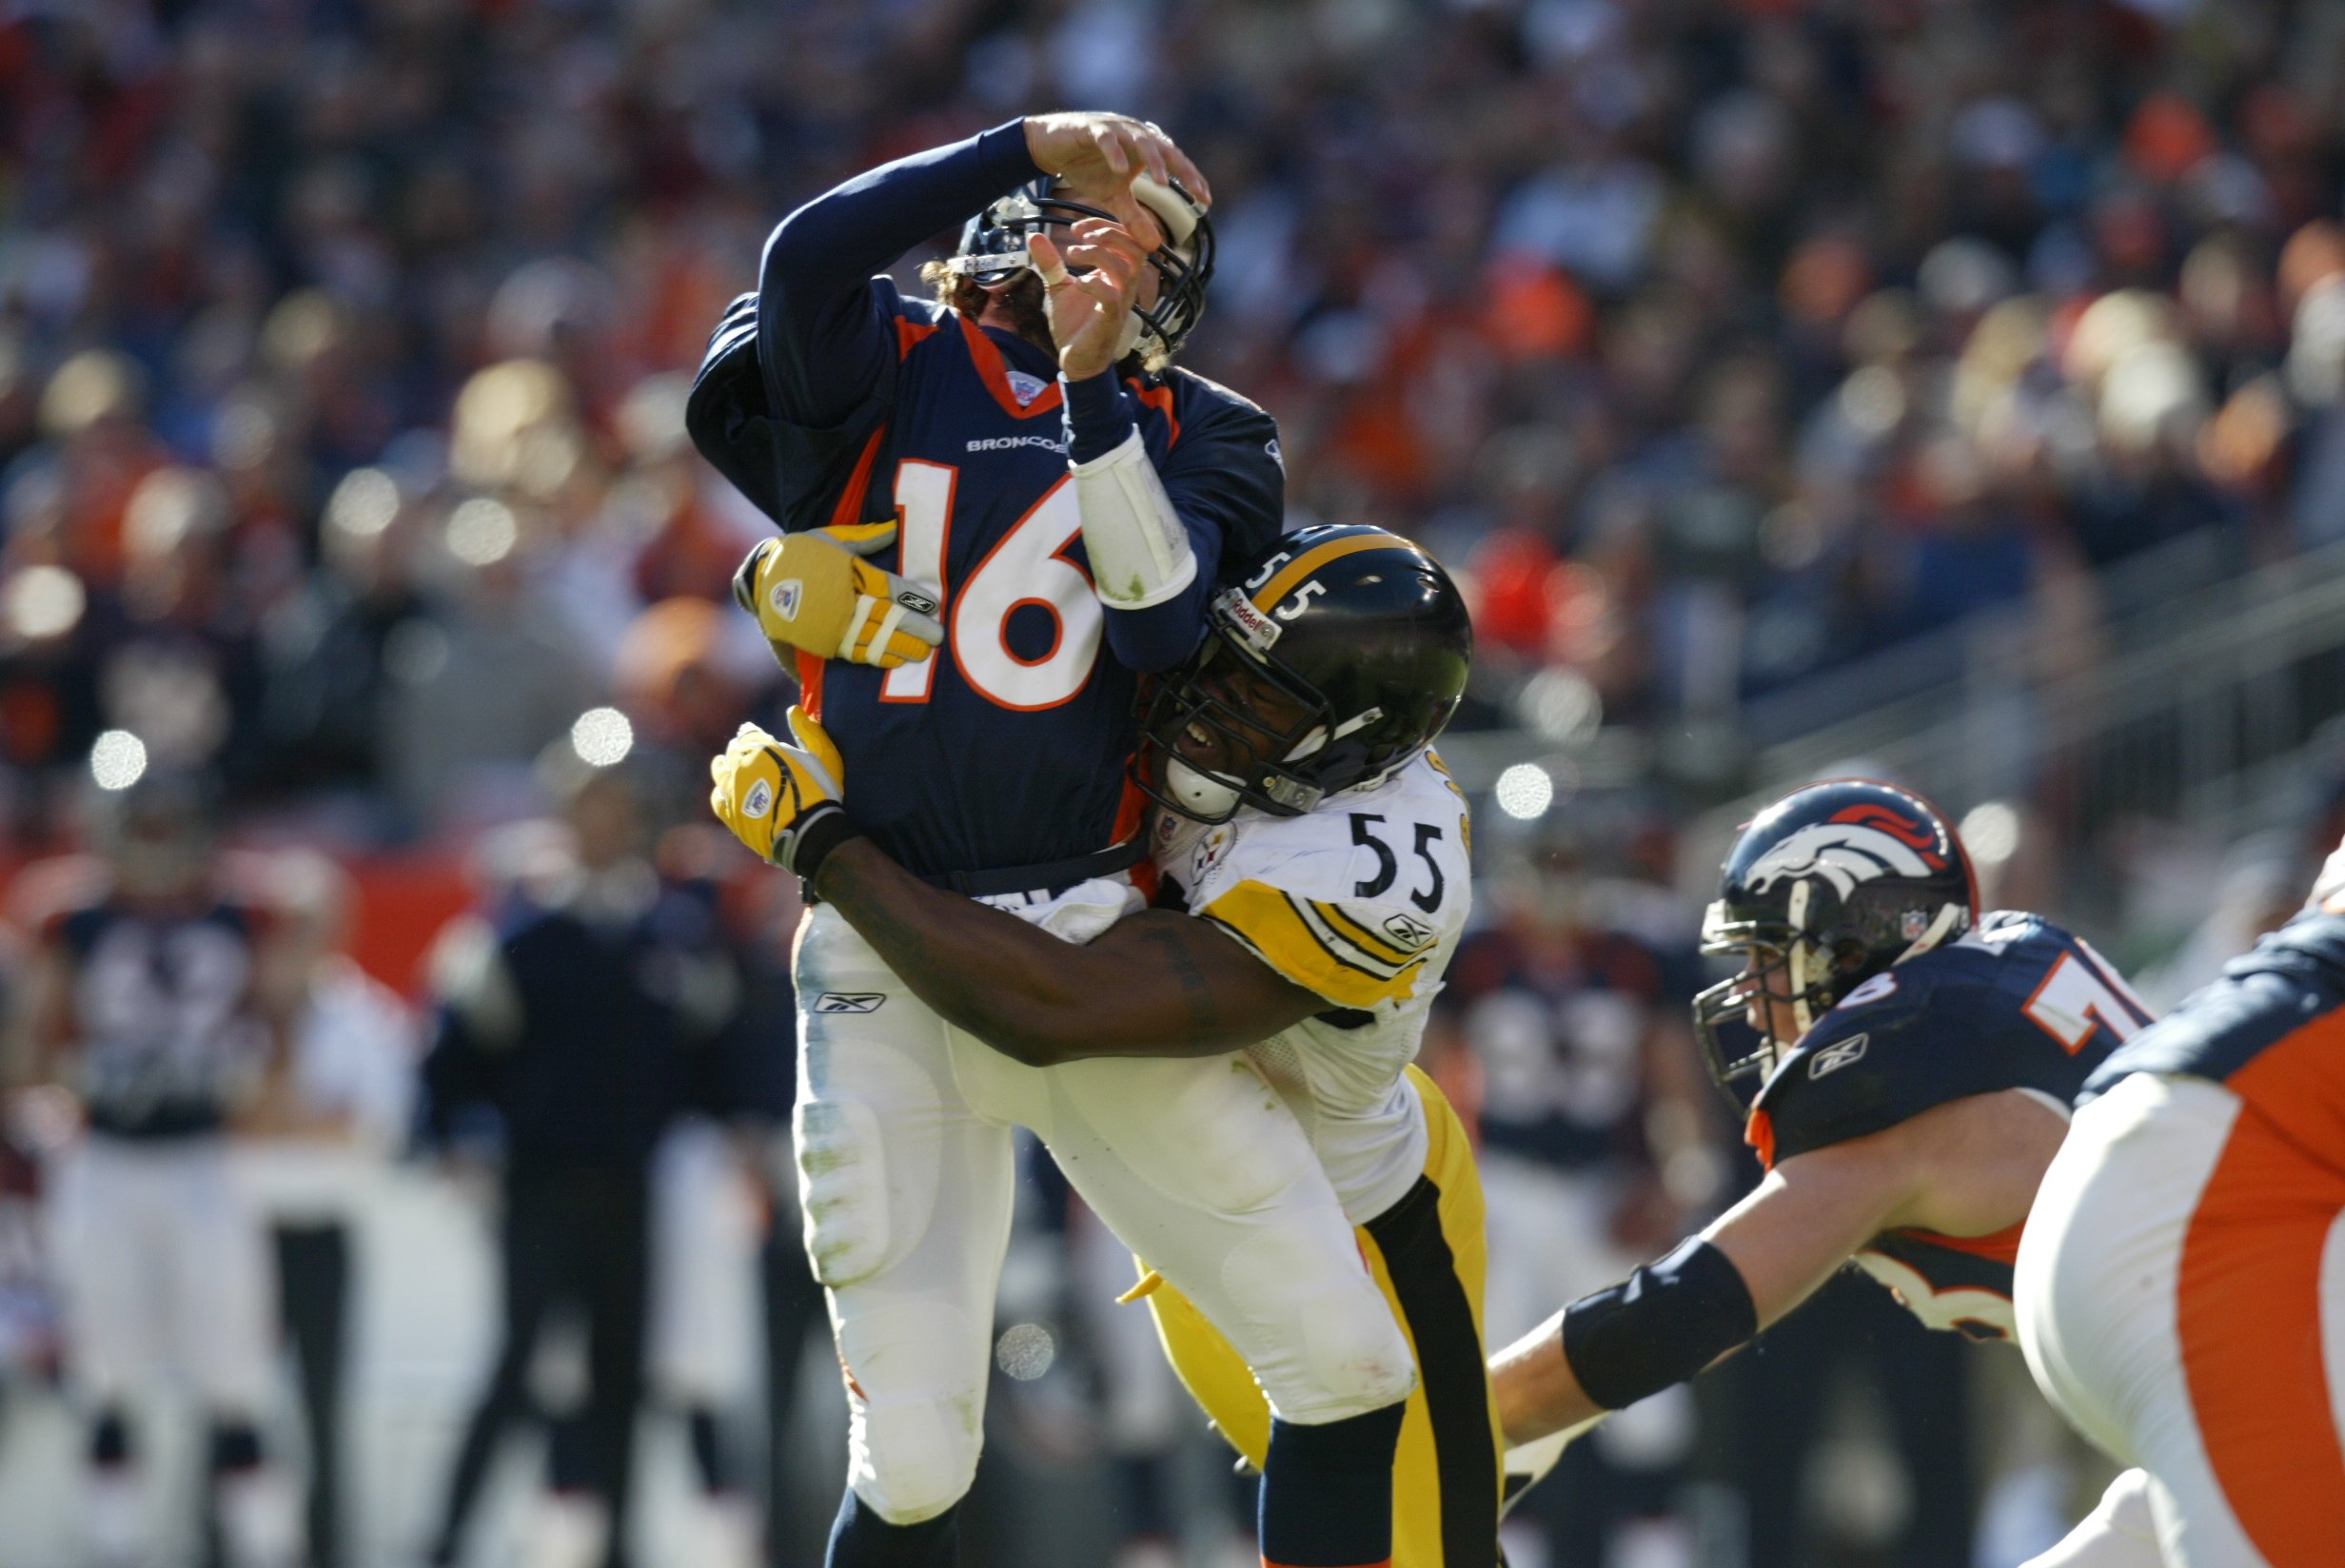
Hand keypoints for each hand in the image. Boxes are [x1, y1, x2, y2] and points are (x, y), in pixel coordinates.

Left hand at [709, 709, 850, 874]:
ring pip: (720, 772)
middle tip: (746, 752)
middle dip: (739, 749)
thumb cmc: (821, 792)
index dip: (752, 733)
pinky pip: (717, 798)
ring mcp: (731, 790)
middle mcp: (740, 765)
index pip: (749, 732)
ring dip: (725, 766)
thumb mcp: (824, 755)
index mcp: (761, 747)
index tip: (755, 734)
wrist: (809, 832)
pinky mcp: (729, 814)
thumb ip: (808, 731)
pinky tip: (726, 792)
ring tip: (731, 767)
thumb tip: (793, 711)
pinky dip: (721, 792)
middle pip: (733, 751)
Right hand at [732, 523, 942, 669]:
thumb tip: (894, 529)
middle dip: (915, 628)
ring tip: (924, 652)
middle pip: (887, 617)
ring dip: (901, 647)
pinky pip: (856, 653)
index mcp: (849, 573)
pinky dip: (878, 658)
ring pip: (875, 639)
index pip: (890, 588)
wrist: (761, 579)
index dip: (913, 598)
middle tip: (938, 636)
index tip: (933, 606)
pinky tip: (896, 661)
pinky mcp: (823, 642)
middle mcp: (844, 601)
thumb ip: (866, 538)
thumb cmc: (800, 554)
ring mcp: (833, 625)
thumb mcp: (831, 538)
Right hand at [1023, 113, 1211, 210]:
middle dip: (1183, 171)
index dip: (1192, 180)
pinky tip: (1122, 170)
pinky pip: (1107, 139)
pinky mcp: (1092, 128)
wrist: (1051, 147)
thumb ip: (1133, 217)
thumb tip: (1154, 246)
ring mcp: (1115, 128)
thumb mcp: (1113, 197)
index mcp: (1145, 148)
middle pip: (1166, 150)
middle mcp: (1135, 134)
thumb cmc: (1086, 167)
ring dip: (1154, 161)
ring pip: (1141, 140)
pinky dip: (1115, 153)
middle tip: (1196, 192)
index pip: (1175, 162)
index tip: (1206, 201)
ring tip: (1164, 183)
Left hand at [1030, 220, 1150, 379]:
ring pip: (1126, 269)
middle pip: (1136, 248)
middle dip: (1110, 234)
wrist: (1075, 360)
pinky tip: (1077, 283)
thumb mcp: (1058, 286)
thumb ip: (1049, 262)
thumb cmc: (1074, 324)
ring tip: (1072, 255)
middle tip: (1080, 235)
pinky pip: (1112, 297)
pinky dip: (1094, 284)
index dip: (1105, 226)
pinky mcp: (1109, 321)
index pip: (1126, 240)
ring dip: (1099, 255)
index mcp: (1116, 275)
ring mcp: (1119, 303)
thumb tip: (1034, 235)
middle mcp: (1123, 287)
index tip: (1077, 227)